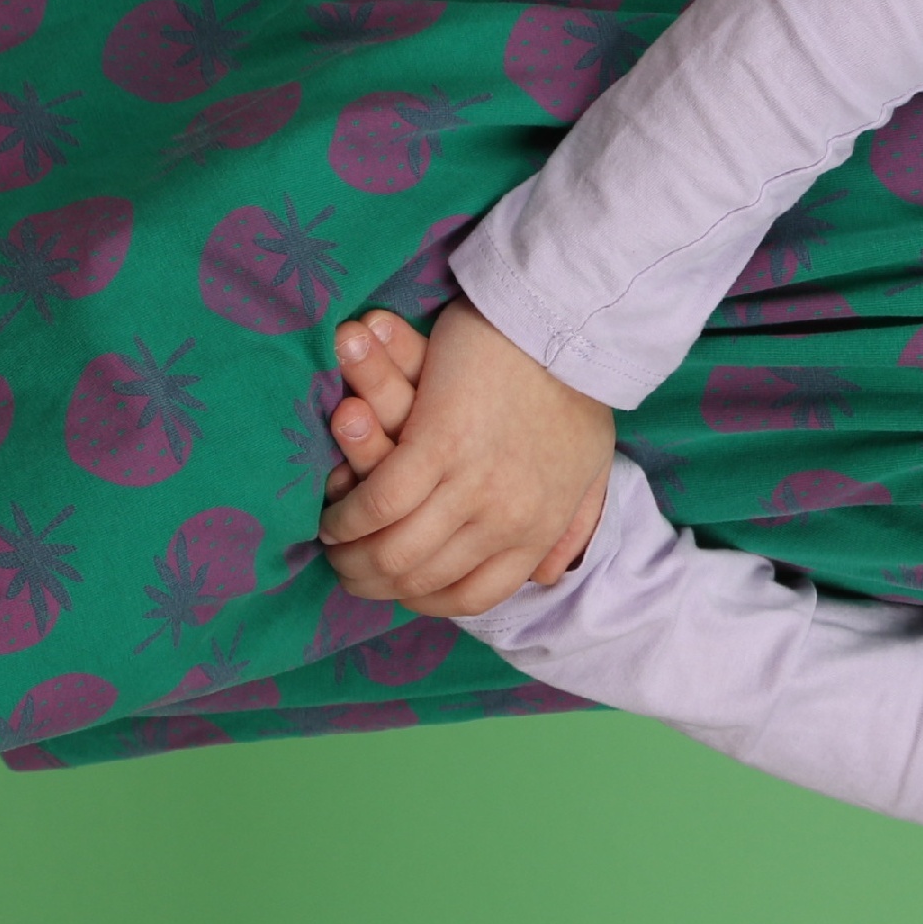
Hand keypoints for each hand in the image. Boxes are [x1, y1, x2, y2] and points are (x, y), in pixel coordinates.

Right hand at [319, 301, 612, 615]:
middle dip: (376, 580)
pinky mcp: (437, 445)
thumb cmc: (575, 392)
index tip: (399, 585)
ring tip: (332, 542)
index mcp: (540, 528)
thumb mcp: (589, 469)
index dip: (427, 598)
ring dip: (353, 553)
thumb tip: (544, 573)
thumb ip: (568, 524)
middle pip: (422, 579)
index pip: (473, 596)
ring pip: (394, 550)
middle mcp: (506, 518)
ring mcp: (472, 485)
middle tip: (346, 566)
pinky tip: (334, 511)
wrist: (565, 325)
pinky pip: (379, 502)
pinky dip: (349, 515)